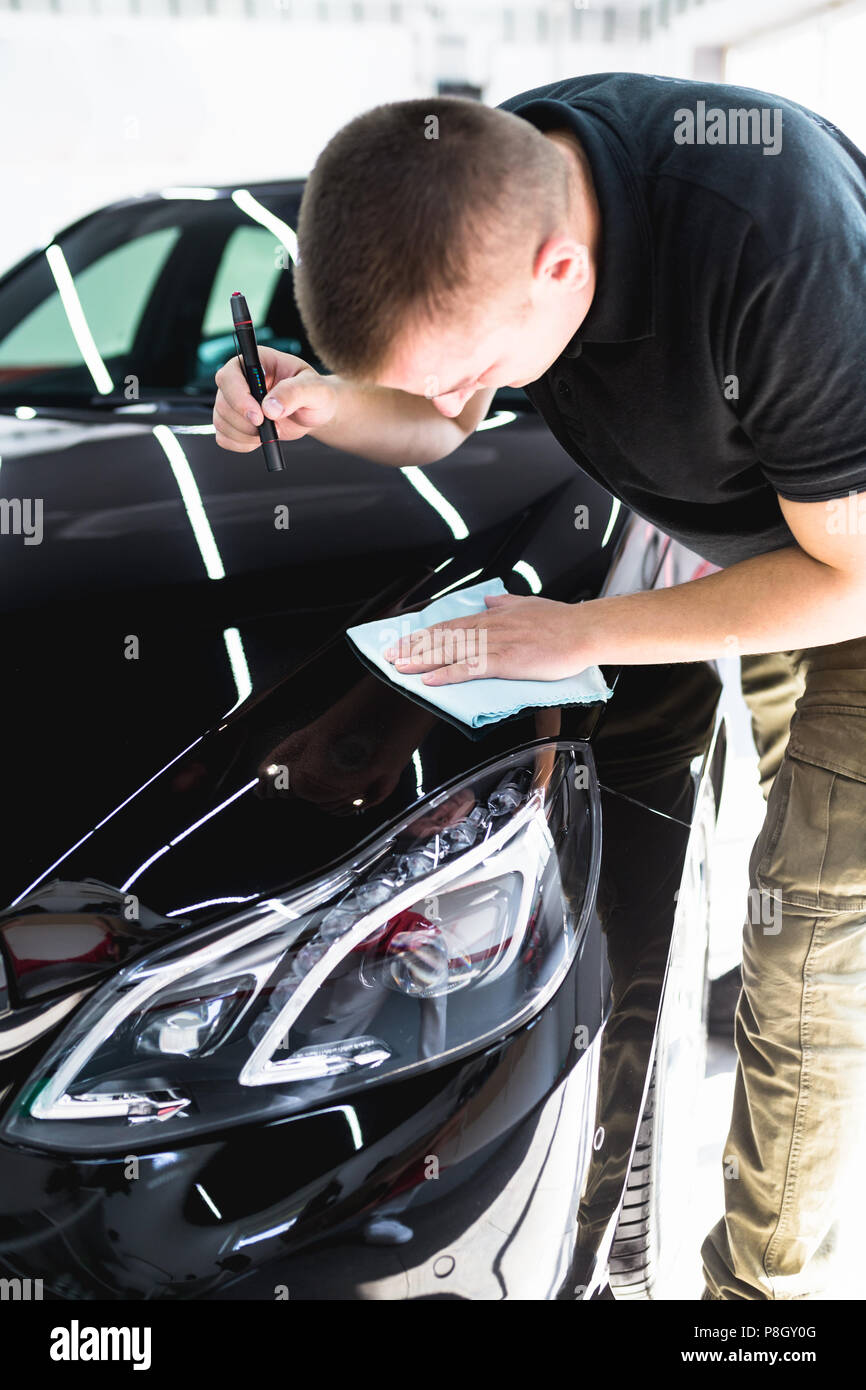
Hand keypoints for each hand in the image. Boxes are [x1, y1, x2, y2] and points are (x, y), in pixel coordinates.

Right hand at [213, 346, 337, 450]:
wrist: (314, 412)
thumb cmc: (315, 394)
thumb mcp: (314, 389)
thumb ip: (294, 393)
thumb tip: (270, 407)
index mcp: (255, 361)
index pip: (229, 376)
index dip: (239, 398)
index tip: (259, 416)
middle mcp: (239, 379)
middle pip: (222, 402)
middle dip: (245, 422)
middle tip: (272, 427)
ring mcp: (233, 401)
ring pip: (221, 421)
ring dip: (245, 435)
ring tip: (272, 431)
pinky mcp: (233, 421)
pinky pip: (223, 437)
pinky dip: (241, 444)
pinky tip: (261, 439)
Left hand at [383, 593, 592, 683]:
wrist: (582, 631)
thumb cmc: (561, 621)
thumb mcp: (528, 604)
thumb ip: (506, 603)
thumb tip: (489, 598)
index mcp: (493, 616)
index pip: (450, 625)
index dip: (424, 635)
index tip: (404, 641)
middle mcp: (489, 627)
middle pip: (443, 637)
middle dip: (414, 648)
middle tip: (389, 656)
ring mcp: (496, 644)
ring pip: (451, 652)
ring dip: (423, 661)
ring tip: (400, 668)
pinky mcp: (506, 660)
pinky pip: (470, 668)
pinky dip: (448, 674)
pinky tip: (432, 681)